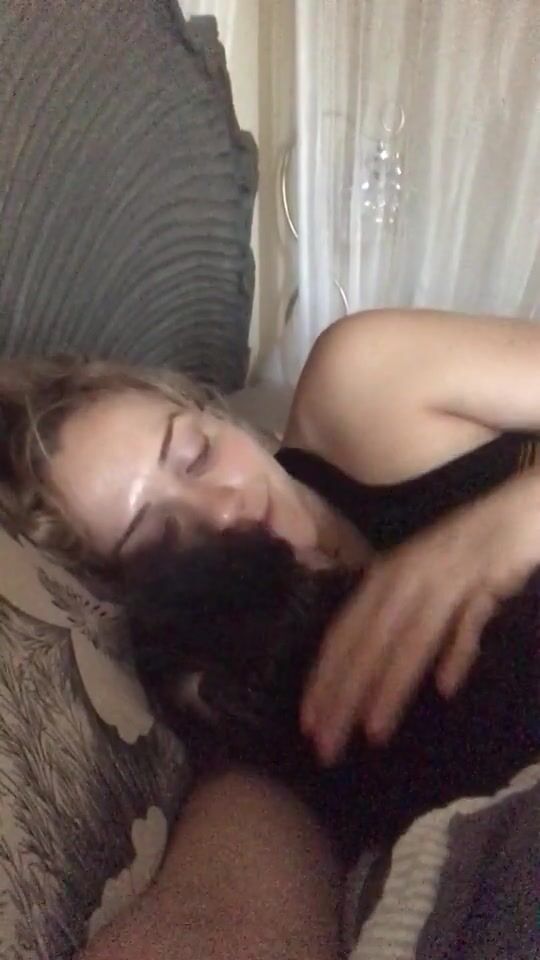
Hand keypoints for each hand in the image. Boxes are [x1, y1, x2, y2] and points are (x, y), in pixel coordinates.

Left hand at [301, 471, 539, 764]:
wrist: (521, 503)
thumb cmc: (470, 545)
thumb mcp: (427, 583)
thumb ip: (408, 623)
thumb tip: (392, 676)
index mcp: (385, 576)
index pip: (344, 633)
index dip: (324, 677)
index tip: (308, 723)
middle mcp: (406, 575)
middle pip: (367, 642)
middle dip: (344, 695)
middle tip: (326, 746)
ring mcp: (446, 575)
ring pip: (409, 638)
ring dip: (388, 684)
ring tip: (371, 731)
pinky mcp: (488, 576)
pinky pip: (467, 618)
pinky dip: (455, 650)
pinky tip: (445, 688)